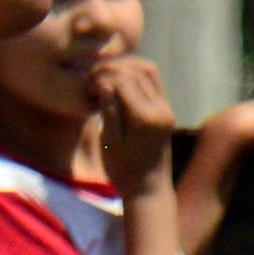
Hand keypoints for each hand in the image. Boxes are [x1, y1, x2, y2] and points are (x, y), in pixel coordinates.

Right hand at [88, 55, 179, 190]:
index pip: (124, 82)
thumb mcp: (109, 143)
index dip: (103, 76)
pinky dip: (136, 74)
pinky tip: (118, 79)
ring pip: (148, 70)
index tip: (86, 83)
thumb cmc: (123, 171)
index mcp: (145, 120)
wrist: (148, 188)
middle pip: (138, 71)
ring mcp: (167, 108)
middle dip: (113, 68)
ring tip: (104, 73)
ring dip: (126, 66)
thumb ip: (109, 111)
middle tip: (92, 75)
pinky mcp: (167, 109)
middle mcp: (161, 110)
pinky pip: (153, 81)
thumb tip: (104, 83)